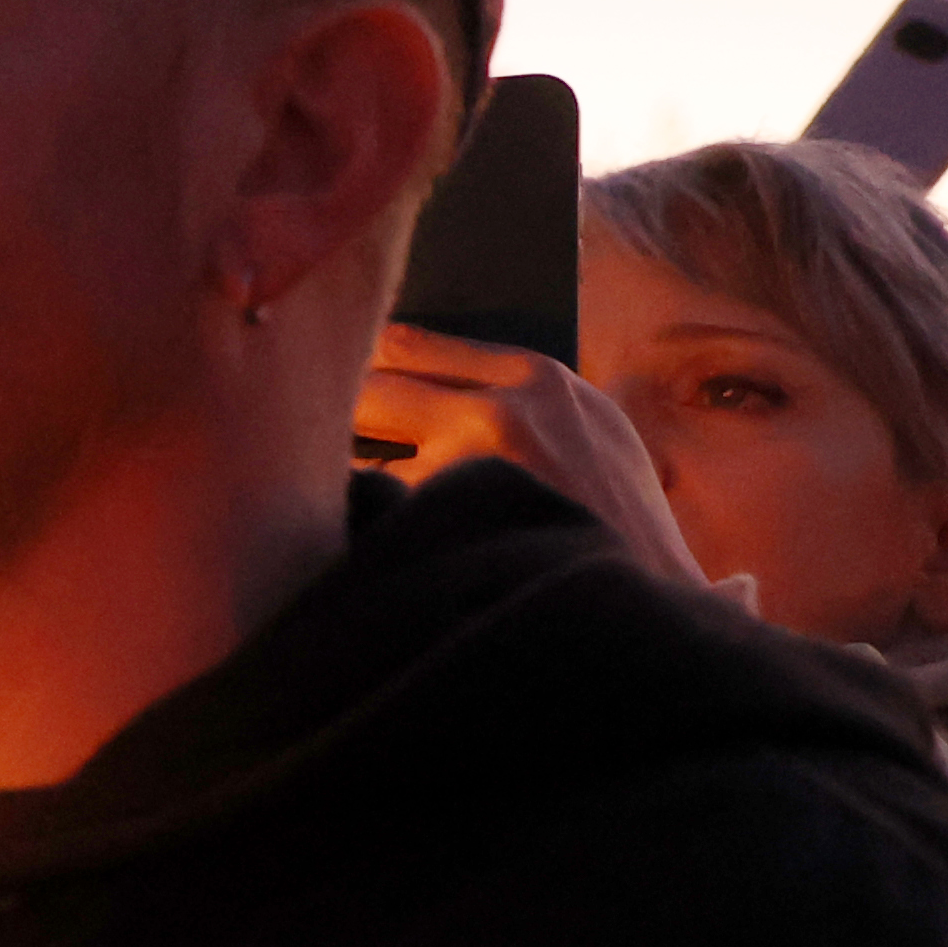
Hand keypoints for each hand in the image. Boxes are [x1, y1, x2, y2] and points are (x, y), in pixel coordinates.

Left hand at [355, 324, 705, 578]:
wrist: (650, 601)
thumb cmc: (614, 521)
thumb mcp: (590, 433)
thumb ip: (518, 399)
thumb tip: (415, 376)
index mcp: (536, 377)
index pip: (409, 345)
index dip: (360, 366)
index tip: (324, 378)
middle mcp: (501, 407)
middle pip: (369, 390)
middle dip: (333, 419)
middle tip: (298, 444)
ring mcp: (470, 465)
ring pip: (360, 460)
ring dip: (342, 485)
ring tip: (322, 508)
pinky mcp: (446, 524)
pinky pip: (370, 518)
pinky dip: (358, 531)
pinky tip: (357, 549)